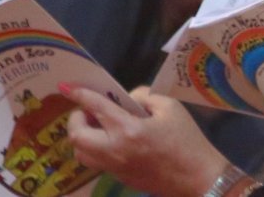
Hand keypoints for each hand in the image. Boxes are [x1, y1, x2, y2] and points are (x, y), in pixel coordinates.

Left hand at [63, 85, 228, 196]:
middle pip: (77, 135)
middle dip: (76, 119)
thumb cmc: (188, 140)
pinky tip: (111, 142)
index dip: (78, 94)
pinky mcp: (118, 178)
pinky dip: (94, 149)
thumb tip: (127, 99)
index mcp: (128, 129)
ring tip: (97, 128)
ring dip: (82, 137)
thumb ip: (145, 96)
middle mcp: (114, 149)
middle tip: (89, 112)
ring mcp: (114, 167)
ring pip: (80, 153)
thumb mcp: (171, 107)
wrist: (197, 177)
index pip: (95, 107)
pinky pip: (95, 162)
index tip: (66, 86)